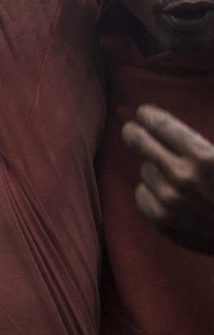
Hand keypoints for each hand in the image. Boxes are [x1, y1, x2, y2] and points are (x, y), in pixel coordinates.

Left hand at [122, 104, 213, 254]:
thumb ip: (202, 145)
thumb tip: (175, 130)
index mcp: (204, 157)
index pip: (164, 127)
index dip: (150, 117)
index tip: (143, 112)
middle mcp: (183, 177)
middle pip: (142, 144)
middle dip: (134, 133)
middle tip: (130, 129)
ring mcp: (170, 201)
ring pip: (145, 170)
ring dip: (154, 167)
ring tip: (169, 171)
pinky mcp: (162, 221)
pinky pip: (142, 195)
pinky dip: (150, 190)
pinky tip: (163, 190)